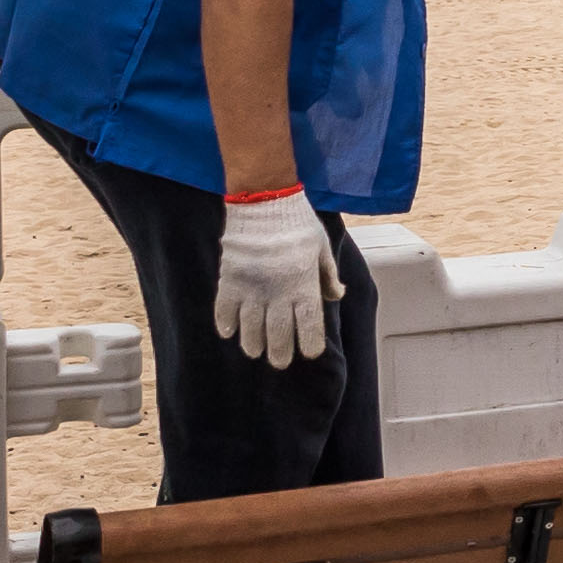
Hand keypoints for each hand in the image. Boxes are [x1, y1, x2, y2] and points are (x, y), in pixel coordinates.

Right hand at [213, 188, 338, 369]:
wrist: (264, 201)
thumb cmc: (297, 223)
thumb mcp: (322, 247)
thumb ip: (328, 276)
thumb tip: (337, 296)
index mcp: (304, 285)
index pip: (309, 326)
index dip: (309, 344)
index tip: (308, 353)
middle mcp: (278, 292)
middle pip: (278, 334)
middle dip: (279, 352)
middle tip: (279, 362)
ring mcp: (252, 287)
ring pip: (250, 328)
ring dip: (252, 343)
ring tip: (255, 352)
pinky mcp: (230, 279)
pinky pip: (224, 309)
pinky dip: (225, 323)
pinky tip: (228, 332)